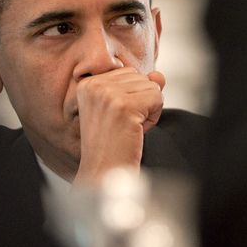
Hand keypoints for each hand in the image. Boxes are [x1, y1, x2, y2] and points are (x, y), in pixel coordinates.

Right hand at [73, 67, 165, 184]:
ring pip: (151, 86)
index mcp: (87, 84)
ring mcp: (108, 94)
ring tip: (128, 129)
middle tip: (123, 126)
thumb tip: (158, 76)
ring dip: (148, 110)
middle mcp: (94, 85)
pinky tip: (136, 130)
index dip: (130, 97)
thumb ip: (139, 87)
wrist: (103, 173)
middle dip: (141, 102)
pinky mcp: (124, 106)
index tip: (115, 119)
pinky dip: (154, 117)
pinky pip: (157, 97)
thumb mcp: (122, 109)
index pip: (127, 73)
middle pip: (139, 77)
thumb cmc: (112, 146)